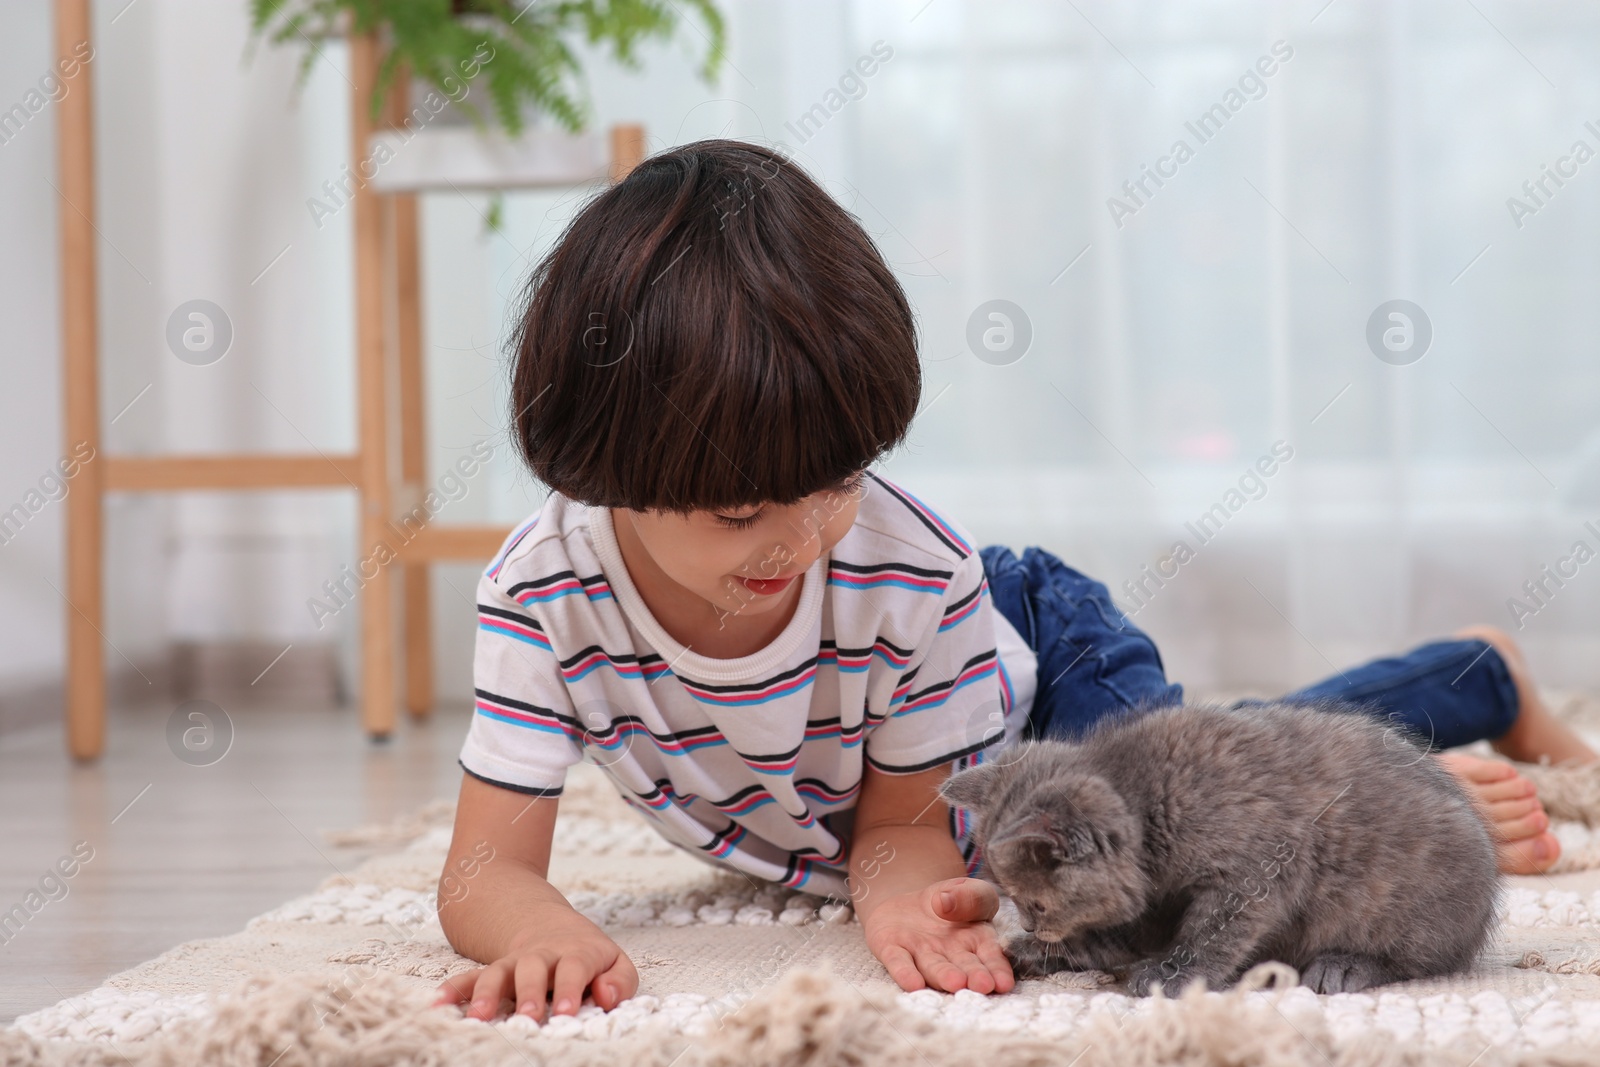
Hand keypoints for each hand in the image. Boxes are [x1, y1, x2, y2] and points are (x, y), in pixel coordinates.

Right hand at [432, 912, 636, 1022]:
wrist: (548, 926)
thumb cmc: (587, 955)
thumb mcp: (614, 961)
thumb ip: (619, 981)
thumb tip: (606, 997)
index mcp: (576, 952)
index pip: (574, 967)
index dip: (570, 988)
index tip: (565, 1011)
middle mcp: (542, 955)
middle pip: (533, 968)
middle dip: (529, 992)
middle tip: (527, 1017)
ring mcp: (514, 962)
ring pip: (498, 972)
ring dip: (487, 993)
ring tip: (479, 1017)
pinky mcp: (493, 971)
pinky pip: (471, 978)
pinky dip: (454, 990)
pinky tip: (438, 1004)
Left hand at [861, 876, 1015, 993]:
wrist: (909, 903)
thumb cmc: (950, 900)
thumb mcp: (969, 889)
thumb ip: (971, 896)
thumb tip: (946, 901)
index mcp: (977, 942)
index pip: (990, 957)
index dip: (997, 970)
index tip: (1004, 983)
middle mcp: (950, 955)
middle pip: (963, 967)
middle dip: (973, 977)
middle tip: (981, 986)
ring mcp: (921, 954)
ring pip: (933, 967)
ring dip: (943, 976)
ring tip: (954, 982)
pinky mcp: (892, 949)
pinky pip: (899, 961)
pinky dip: (905, 972)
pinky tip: (912, 984)